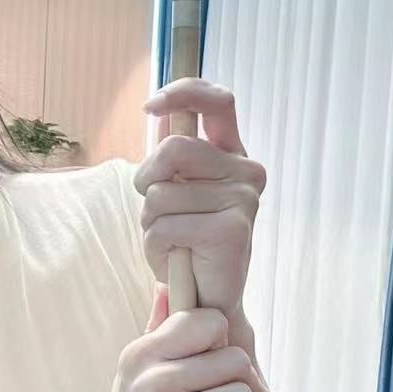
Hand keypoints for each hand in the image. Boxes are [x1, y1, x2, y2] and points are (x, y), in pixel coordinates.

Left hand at [136, 79, 265, 322]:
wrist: (208, 298)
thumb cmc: (187, 240)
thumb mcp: (176, 189)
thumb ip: (173, 154)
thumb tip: (161, 112)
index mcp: (231, 154)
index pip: (217, 102)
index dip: (183, 93)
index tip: (151, 107)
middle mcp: (245, 171)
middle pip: (174, 148)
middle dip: (147, 178)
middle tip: (155, 209)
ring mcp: (243, 199)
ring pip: (161, 193)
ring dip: (150, 222)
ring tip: (172, 240)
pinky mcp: (232, 230)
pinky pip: (166, 226)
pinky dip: (157, 246)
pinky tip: (178, 257)